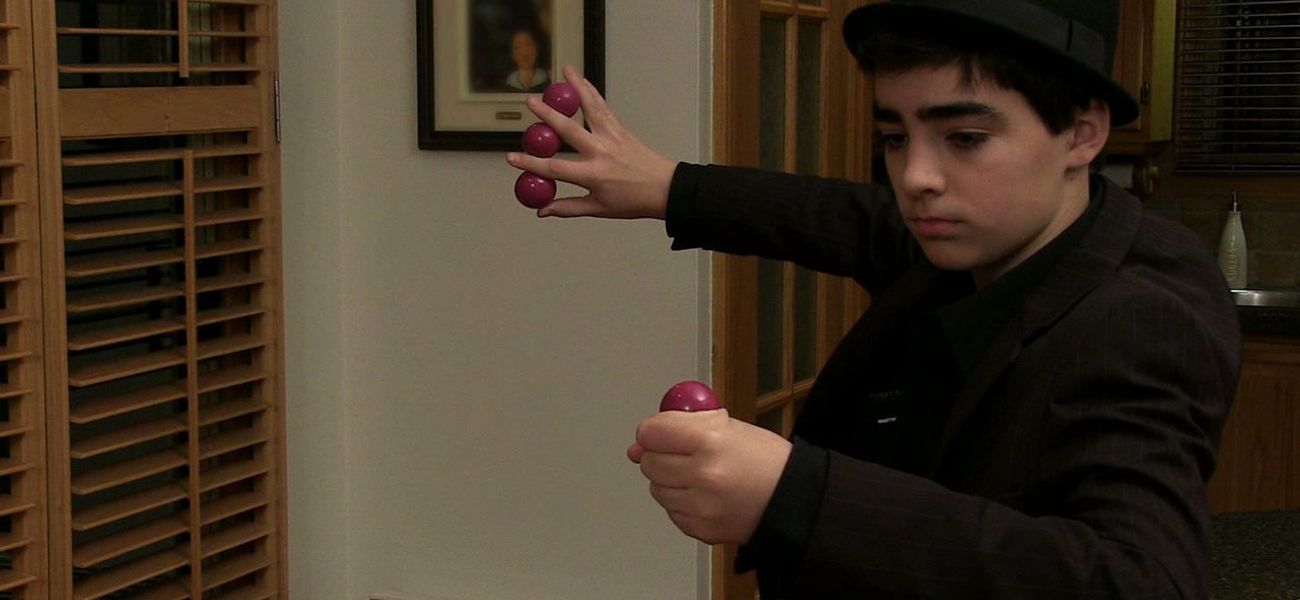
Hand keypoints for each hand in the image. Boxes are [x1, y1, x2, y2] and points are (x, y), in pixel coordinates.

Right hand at [507, 65, 677, 219]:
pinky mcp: (621, 130)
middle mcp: (600, 152)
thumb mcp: (599, 209)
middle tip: (531, 101)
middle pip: (569, 129)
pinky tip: (582, 81)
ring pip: (591, 109)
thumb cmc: (632, 202)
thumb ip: (568, 208)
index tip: (511, 157)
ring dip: (577, 88)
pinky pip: (603, 108)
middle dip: (547, 114)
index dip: (530, 163)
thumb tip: (541, 210)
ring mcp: (612, 137)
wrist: (666, 189)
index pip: (554, 168)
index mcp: (592, 175)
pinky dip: (592, 93)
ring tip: (565, 71)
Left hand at [627, 410, 792, 544]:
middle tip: (685, 455)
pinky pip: (672, 511)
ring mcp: (699, 506)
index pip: (651, 433)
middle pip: (649, 462)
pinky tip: (706, 496)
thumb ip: (682, 426)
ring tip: (700, 476)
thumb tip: (638, 444)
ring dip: (670, 480)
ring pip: (657, 489)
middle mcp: (701, 474)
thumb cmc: (763, 458)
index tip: (661, 434)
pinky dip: (682, 503)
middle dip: (660, 456)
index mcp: (708, 440)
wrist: (793, 498)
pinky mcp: (701, 529)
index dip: (653, 432)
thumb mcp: (727, 426)